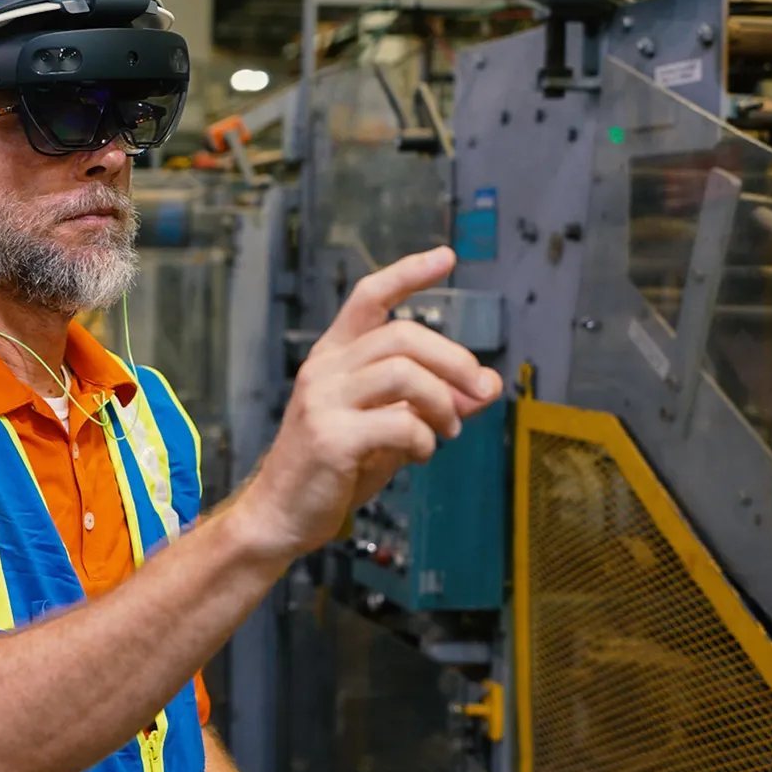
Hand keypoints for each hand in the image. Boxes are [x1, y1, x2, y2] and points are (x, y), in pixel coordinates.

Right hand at [232, 247, 502, 559]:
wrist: (281, 514)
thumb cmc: (332, 468)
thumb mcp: (388, 427)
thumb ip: (434, 403)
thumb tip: (489, 386)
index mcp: (333, 357)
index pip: (369, 297)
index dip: (408, 274)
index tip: (446, 258)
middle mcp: (324, 370)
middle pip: (403, 334)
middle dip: (454, 359)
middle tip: (479, 390)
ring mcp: (323, 401)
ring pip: (404, 373)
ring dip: (443, 401)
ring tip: (449, 429)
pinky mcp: (331, 437)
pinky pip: (399, 422)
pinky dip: (424, 439)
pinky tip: (420, 454)